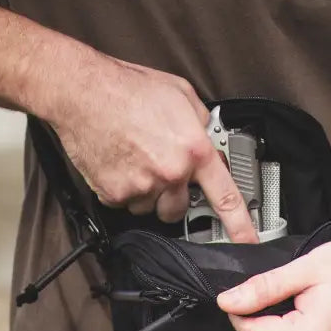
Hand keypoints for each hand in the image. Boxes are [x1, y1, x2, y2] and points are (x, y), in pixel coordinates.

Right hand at [49, 56, 258, 242]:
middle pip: (179, 210)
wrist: (83, 92)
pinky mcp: (114, 193)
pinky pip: (123, 203)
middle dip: (173, 196)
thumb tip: (209, 138)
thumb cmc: (128, 88)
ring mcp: (141, 186)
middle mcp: (170, 172)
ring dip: (146, 192)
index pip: (226, 197)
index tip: (247, 242)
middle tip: (160, 171)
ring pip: (150, 208)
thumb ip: (201, 122)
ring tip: (134, 159)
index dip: (240, 226)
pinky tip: (118, 162)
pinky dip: (121, 189)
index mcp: (193, 150)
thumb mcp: (181, 94)